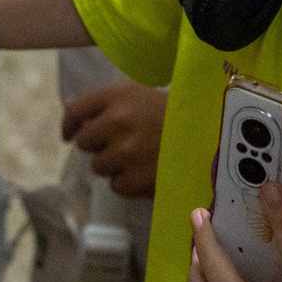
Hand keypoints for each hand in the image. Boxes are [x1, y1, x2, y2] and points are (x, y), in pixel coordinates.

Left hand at [62, 81, 166, 196]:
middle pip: (84, 142)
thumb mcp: (141, 95)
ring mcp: (126, 153)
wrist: (212, 137)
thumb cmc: (176, 113)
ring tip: (137, 157)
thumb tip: (74, 117)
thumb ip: (108, 104)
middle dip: (97, 145)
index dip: (69, 125)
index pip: (75, 111)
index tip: (69, 135)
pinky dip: (128, 182)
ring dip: (113, 164)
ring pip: (98, 166)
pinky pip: (116, 186)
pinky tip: (147, 171)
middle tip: (118, 144)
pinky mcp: (136, 179)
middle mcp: (116, 122)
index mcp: (117, 96)